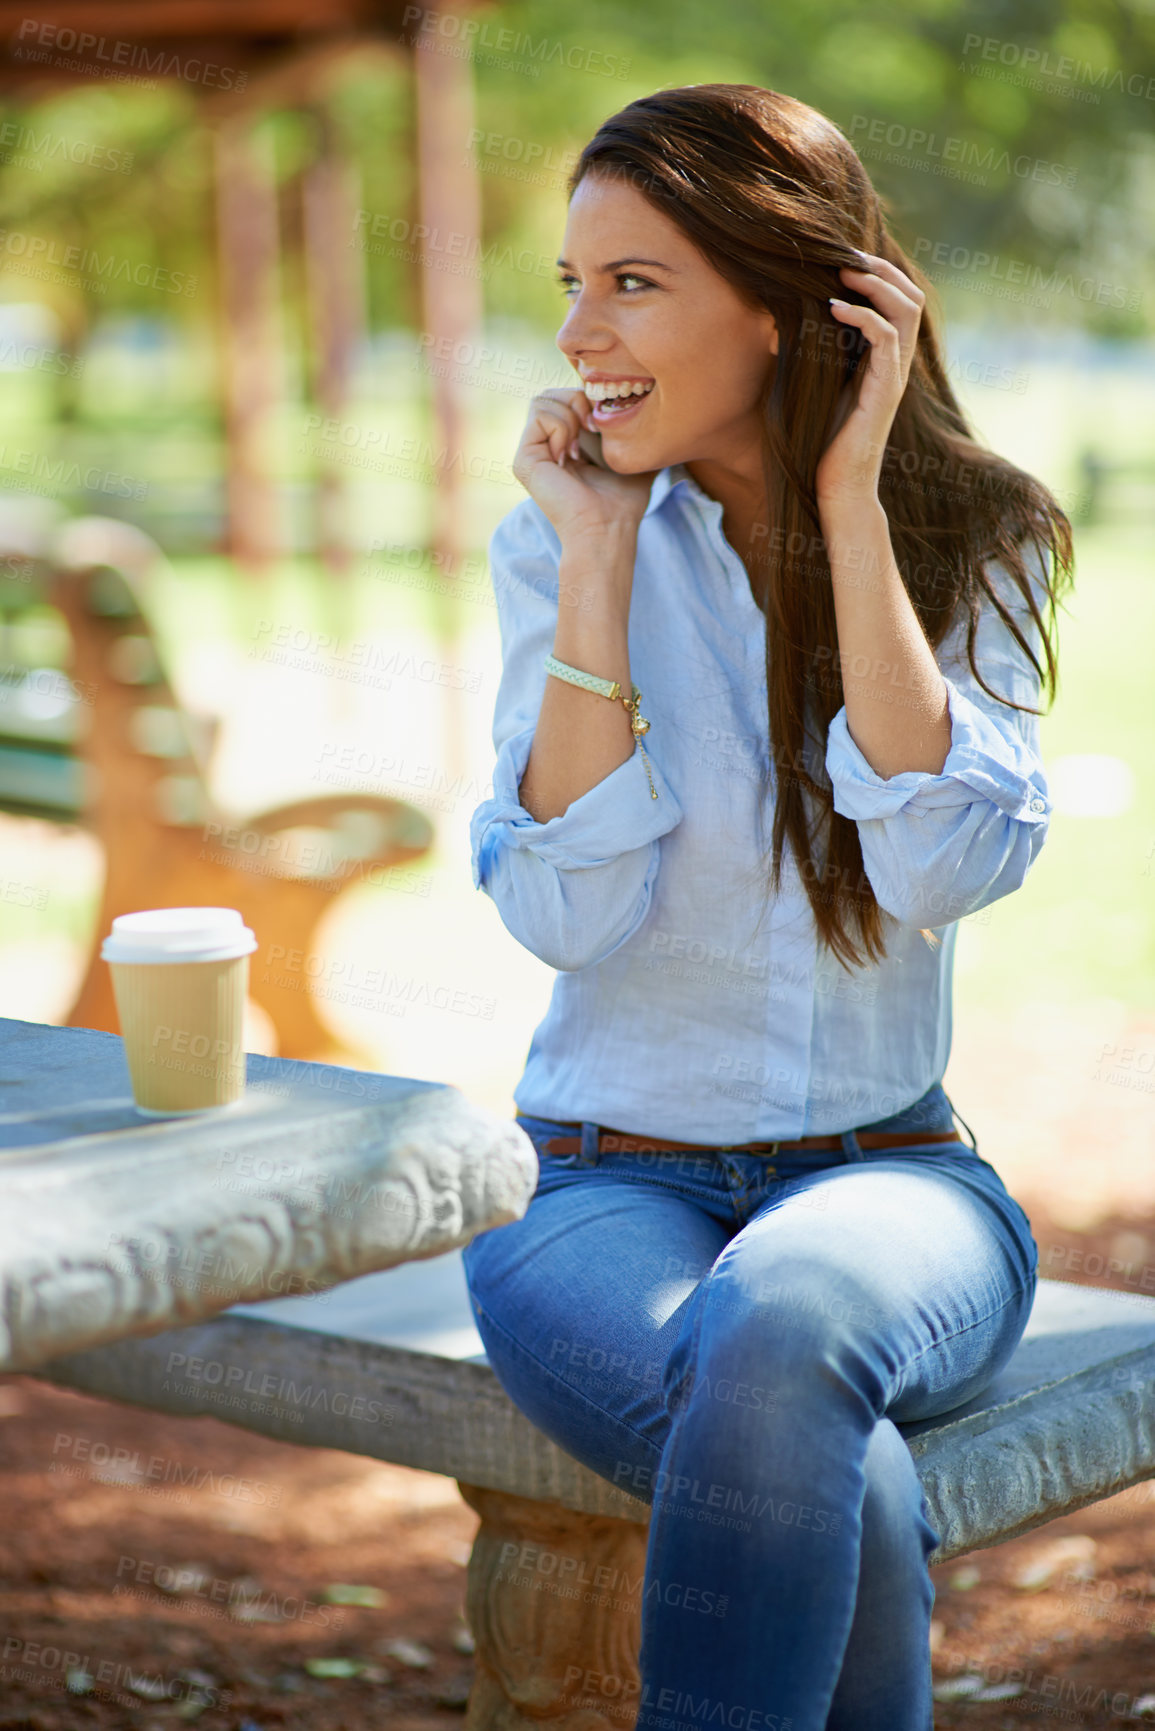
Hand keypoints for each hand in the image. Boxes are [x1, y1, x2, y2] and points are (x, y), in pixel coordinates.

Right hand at [511, 388, 657, 538]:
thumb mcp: (633, 455)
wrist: (607, 528)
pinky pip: (539, 414)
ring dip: (570, 413)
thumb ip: (634, 431)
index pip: (567, 398)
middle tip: (594, 429)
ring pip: (542, 399)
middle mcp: (544, 447)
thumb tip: (650, 409)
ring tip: (581, 446)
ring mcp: (531, 453)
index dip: (589, 399)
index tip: (605, 425)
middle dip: (578, 400)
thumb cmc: (623, 501)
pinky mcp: (524, 459)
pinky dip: (562, 426)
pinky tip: (570, 454)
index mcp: (564, 445)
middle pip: (552, 393)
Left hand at [814, 252, 925, 510]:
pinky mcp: (884, 390)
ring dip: (876, 283)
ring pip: (905, 310)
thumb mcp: (819, 386)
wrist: (838, 486)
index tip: (842, 257)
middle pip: (910, 295)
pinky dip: (863, 316)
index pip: (898, 300)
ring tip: (843, 270)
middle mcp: (895, 363)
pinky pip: (886, 339)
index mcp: (884, 359)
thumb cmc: (823, 441)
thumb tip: (785, 321)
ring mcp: (893, 375)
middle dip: (880, 268)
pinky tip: (835, 306)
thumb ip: (819, 354)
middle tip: (846, 253)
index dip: (877, 273)